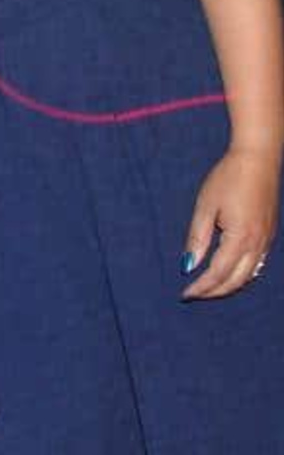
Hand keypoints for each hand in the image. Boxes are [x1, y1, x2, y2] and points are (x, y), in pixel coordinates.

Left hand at [181, 145, 279, 299]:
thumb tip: (188, 266)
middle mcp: (258, 244)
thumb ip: (197, 239)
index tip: (185, 294)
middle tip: (194, 295)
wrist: (258, 160)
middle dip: (214, 292)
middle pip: (236, 281)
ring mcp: (266, 240)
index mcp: (240, 238)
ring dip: (228, 286)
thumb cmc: (228, 178)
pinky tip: (228, 273)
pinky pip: (257, 264)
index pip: (218, 274)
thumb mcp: (205, 207)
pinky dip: (242, 275)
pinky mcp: (269, 235)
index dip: (201, 287)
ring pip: (249, 275)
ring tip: (207, 288)